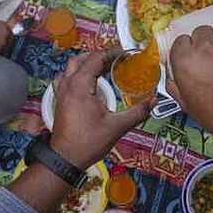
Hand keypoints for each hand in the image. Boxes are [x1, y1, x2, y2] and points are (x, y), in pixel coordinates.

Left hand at [50, 50, 153, 168]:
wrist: (65, 159)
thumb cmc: (89, 142)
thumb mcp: (117, 126)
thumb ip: (137, 112)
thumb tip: (153, 100)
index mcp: (79, 86)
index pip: (96, 59)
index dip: (112, 53)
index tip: (126, 54)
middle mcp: (67, 85)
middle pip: (81, 59)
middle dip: (99, 56)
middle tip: (116, 60)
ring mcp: (60, 92)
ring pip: (71, 67)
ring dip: (86, 64)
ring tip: (103, 69)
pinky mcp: (59, 100)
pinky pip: (65, 78)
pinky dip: (76, 74)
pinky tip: (87, 83)